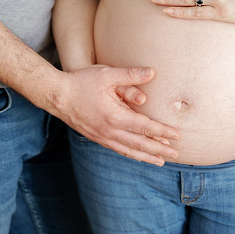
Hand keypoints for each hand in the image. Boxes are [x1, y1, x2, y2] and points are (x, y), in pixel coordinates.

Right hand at [55, 66, 179, 165]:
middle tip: (176, 155)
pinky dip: (131, 154)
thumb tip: (152, 72)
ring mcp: (102, 137)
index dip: (162, 132)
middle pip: (140, 144)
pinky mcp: (97, 137)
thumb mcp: (107, 75)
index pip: (145, 128)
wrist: (57, 96)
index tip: (177, 136)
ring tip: (161, 162)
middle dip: (159, 150)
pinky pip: (118, 149)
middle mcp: (110, 131)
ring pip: (129, 151)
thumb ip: (130, 75)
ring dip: (147, 157)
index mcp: (115, 117)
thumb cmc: (81, 83)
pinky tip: (138, 156)